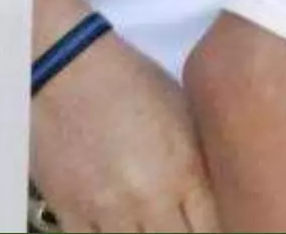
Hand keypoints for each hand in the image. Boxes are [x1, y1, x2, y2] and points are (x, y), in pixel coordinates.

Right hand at [29, 31, 220, 231]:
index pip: (212, 229)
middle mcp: (150, 198)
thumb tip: (213, 194)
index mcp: (185, 170)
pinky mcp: (70, 211)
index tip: (214, 227)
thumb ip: (198, 163)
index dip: (217, 231)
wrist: (69, 68)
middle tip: (181, 225)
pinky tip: (119, 229)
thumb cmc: (130, 81)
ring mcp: (108, 209)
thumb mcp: (183, 115)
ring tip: (151, 226)